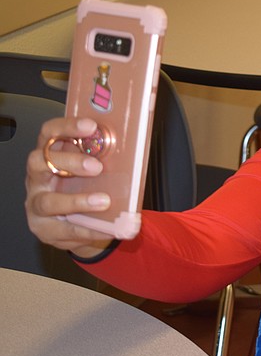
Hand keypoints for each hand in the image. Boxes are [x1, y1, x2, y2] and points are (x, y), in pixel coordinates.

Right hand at [25, 117, 114, 256]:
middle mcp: (37, 177)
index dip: (66, 126)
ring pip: (47, 201)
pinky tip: (105, 228)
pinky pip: (64, 230)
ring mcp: (36, 203)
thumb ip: (103, 158)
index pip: (49, 133)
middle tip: (96, 166)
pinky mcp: (43, 228)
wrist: (81, 223)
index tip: (90, 125)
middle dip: (69, 162)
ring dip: (77, 201)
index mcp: (50, 155)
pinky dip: (88, 229)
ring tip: (103, 201)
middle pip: (39, 162)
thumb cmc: (87, 188)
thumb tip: (130, 148)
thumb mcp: (94, 170)